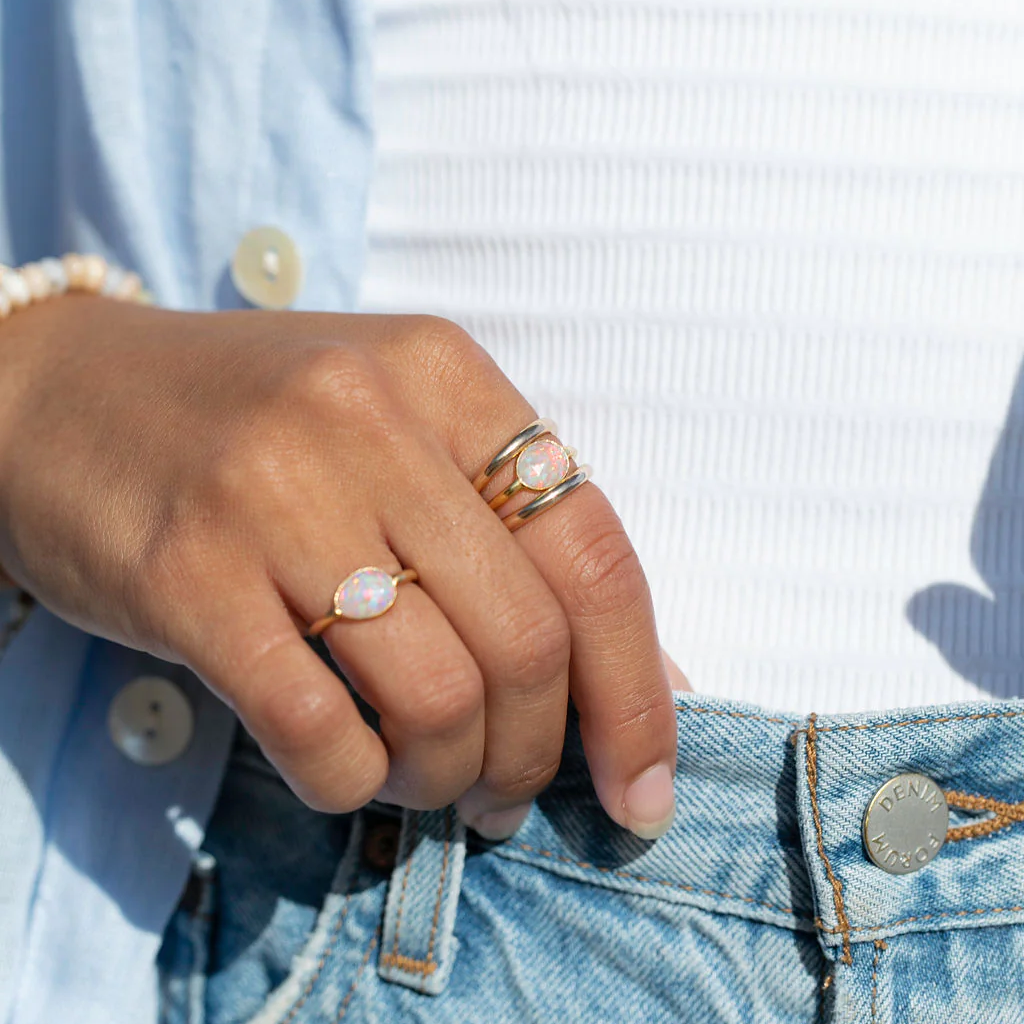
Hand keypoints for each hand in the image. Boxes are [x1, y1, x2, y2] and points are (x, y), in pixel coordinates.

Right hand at [0, 298, 677, 838]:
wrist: (62, 391)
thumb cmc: (256, 423)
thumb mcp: (400, 435)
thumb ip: (517, 540)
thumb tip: (649, 681)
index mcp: (446, 376)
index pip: (595, 551)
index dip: (639, 689)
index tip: (642, 784)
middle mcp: (371, 419)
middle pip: (527, 639)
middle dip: (537, 751)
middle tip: (509, 792)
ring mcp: (273, 493)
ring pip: (437, 694)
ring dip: (448, 773)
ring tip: (425, 778)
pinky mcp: (186, 574)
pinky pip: (317, 730)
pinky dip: (352, 782)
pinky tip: (345, 769)